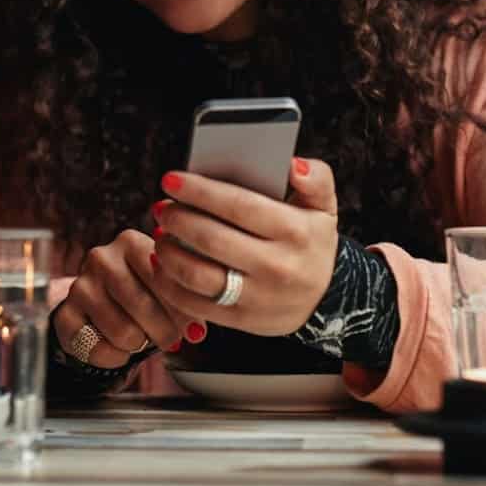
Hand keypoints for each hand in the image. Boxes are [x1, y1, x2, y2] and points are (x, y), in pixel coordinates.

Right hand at [51, 230, 205, 368]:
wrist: (100, 308)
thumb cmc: (142, 294)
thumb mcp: (165, 288)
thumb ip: (184, 302)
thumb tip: (196, 331)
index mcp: (131, 242)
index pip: (163, 278)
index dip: (181, 311)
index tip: (192, 328)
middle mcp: (101, 258)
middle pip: (144, 307)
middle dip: (164, 333)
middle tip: (170, 340)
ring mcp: (80, 285)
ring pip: (124, 332)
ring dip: (139, 345)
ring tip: (142, 339)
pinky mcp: (65, 314)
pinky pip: (98, 349)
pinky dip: (115, 358)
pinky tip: (120, 349)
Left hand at [148, 158, 338, 335]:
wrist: (325, 299)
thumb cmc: (311, 242)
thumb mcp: (324, 206)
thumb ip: (316, 178)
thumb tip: (293, 165)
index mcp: (295, 232)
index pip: (238, 205)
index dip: (199, 191)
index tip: (171, 180)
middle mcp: (277, 266)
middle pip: (212, 239)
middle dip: (178, 220)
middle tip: (162, 208)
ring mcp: (258, 297)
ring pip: (198, 275)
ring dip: (169, 253)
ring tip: (161, 234)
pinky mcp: (242, 319)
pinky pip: (195, 305)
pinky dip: (171, 285)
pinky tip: (163, 265)